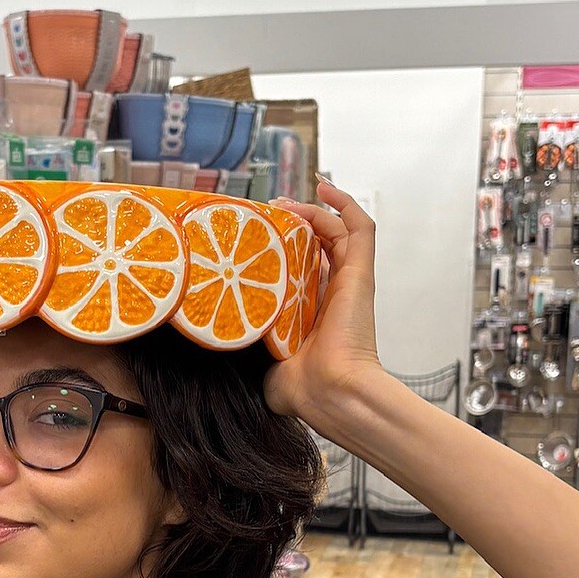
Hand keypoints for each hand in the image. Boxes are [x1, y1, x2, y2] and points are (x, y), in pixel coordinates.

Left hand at [263, 180, 386, 428]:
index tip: (254, 238)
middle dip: (293, 223)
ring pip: (336, 230)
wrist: (330, 392)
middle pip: (317, 244)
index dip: (281, 250)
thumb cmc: (300, 388)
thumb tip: (218, 345)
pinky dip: (345, 202)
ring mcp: (348, 280)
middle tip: (267, 214)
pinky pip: (361, 226)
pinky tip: (323, 186)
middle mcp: (331, 293)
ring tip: (285, 203)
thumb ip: (248, 352)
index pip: (300, 269)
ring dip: (312, 209)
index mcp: (310, 312)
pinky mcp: (361, 272)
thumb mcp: (262, 364)